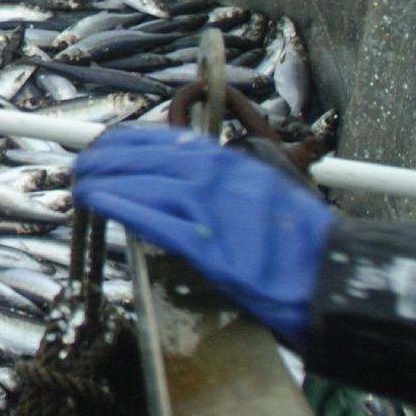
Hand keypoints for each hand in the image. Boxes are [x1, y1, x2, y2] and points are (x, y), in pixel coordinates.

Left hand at [73, 125, 334, 346]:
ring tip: (81, 184)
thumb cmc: (302, 242)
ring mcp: (213, 209)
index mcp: (232, 163)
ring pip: (143, 183)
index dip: (127, 141)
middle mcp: (219, 177)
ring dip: (103, 181)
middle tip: (82, 166)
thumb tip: (185, 179)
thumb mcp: (265, 191)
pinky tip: (96, 201)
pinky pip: (153, 218)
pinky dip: (119, 206)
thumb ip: (226, 181)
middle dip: (106, 159)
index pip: (166, 140)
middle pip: (146, 157)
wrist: (334, 276)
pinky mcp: (209, 246)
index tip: (104, 145)